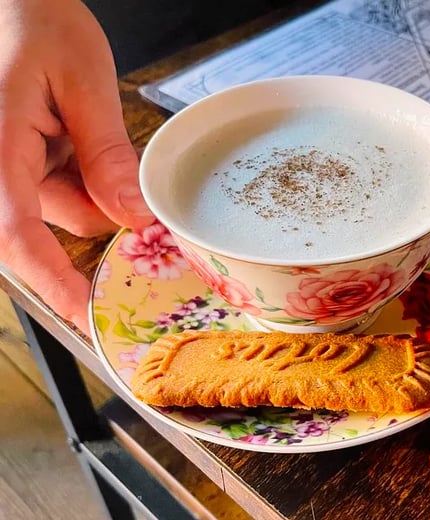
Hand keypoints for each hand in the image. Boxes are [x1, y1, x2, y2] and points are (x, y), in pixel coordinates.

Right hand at [0, 0, 152, 331]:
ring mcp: (10, 172)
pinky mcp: (23, 169)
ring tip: (93, 129)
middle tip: (123, 174)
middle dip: (97, 209)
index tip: (88, 317)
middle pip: (52, 229)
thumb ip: (106, 155)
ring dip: (97, 187)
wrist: (19, 5)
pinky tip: (83, 137)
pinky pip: (66, 194)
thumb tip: (133, 218)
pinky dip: (89, 179)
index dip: (55, 284)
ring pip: (68, 212)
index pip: (18, 236)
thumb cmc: (38, 25)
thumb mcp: (84, 85)